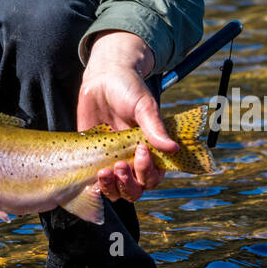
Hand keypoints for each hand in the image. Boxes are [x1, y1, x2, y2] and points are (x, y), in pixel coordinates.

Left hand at [78, 31, 176, 202]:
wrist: (103, 77)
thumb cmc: (128, 88)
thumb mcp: (143, 105)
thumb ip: (155, 127)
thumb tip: (173, 148)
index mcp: (150, 150)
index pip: (154, 175)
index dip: (148, 171)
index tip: (141, 152)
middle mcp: (132, 159)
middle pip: (136, 189)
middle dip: (130, 183)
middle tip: (120, 165)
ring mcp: (112, 160)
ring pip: (117, 190)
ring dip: (113, 187)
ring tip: (105, 171)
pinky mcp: (92, 157)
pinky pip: (95, 181)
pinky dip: (96, 183)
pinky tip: (93, 174)